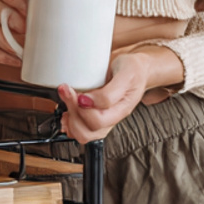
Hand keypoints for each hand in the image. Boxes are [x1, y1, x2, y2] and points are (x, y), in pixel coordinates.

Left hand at [57, 46, 184, 142]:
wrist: (137, 69)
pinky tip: (66, 109)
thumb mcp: (127, 75)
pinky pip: (77, 129)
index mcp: (120, 111)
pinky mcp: (92, 117)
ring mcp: (101, 120)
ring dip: (69, 118)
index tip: (74, 90)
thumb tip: (85, 102)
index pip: (97, 121)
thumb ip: (109, 92)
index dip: (81, 108)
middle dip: (72, 112)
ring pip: (80, 133)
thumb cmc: (133, 71)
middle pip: (86, 132)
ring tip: (66, 99)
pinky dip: (68, 121)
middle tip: (67, 92)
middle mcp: (110, 119)